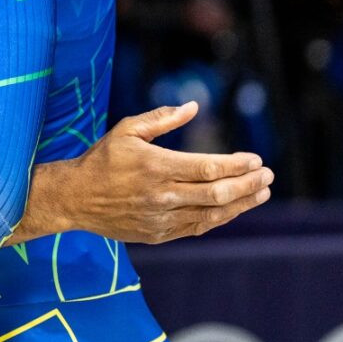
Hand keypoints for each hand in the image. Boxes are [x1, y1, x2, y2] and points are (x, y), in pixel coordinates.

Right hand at [7, 102, 271, 245]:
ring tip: (262, 194)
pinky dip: (219, 218)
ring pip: (212, 215)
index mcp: (156, 166)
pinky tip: (233, 209)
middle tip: (267, 177)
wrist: (75, 199)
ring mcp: (161, 218)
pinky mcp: (158, 235)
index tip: (257, 159)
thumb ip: (162, 118)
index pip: (209, 167)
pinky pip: (197, 228)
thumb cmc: (102, 159)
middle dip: (248, 185)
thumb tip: (193, 106)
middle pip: (217, 194)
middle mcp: (162, 195)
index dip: (237, 165)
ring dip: (242, 204)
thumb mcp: (127, 129)